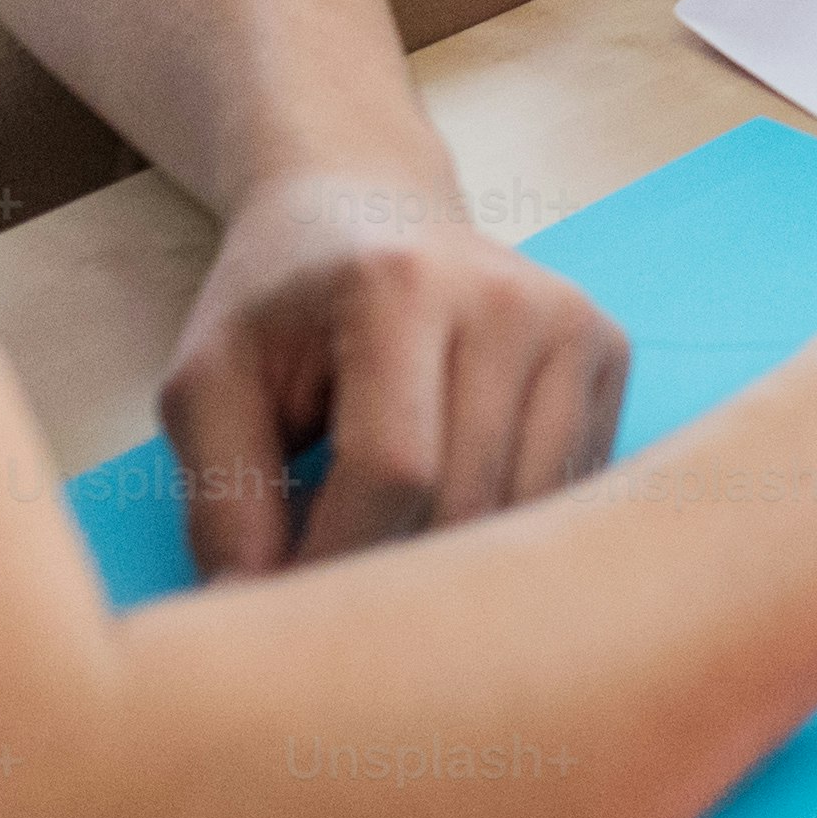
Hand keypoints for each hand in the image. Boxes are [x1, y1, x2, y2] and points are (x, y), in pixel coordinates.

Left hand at [159, 163, 632, 576]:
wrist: (366, 206)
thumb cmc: (281, 307)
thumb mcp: (208, 384)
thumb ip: (223, 498)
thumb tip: (256, 611)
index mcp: (401, 284)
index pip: (393, 468)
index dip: (334, 560)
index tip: (285, 604)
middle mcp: (508, 296)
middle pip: (468, 500)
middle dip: (392, 571)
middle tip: (333, 595)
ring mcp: (573, 322)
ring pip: (529, 511)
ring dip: (453, 562)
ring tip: (386, 544)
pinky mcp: (608, 351)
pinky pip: (569, 492)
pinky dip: (506, 528)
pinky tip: (450, 502)